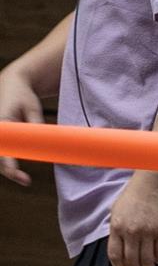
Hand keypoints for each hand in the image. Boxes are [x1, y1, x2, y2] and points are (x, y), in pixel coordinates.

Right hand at [0, 64, 43, 186]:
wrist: (11, 85)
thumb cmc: (23, 96)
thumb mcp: (32, 108)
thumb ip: (35, 123)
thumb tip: (45, 141)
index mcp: (1, 123)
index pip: (3, 152)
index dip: (10, 166)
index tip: (19, 176)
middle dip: (9, 171)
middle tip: (25, 180)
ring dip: (8, 169)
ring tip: (23, 178)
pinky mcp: (1, 137)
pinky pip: (2, 152)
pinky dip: (7, 161)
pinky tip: (18, 172)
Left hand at [107, 172, 157, 265]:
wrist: (153, 182)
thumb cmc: (135, 194)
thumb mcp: (117, 212)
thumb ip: (117, 230)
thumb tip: (120, 247)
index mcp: (117, 227)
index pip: (115, 256)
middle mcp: (132, 231)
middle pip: (131, 260)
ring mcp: (149, 231)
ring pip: (147, 259)